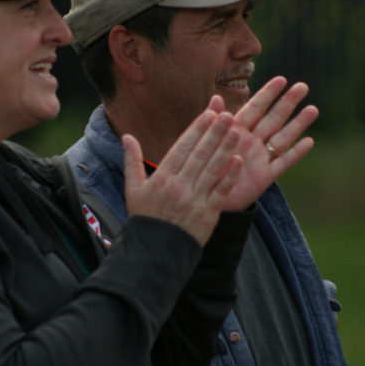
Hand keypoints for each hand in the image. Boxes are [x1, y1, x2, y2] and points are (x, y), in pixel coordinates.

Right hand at [123, 100, 243, 244]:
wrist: (155, 252)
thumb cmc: (144, 218)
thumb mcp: (132, 189)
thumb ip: (132, 161)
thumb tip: (127, 136)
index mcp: (162, 178)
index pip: (183, 147)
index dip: (197, 129)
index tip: (210, 113)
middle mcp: (179, 186)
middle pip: (200, 154)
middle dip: (215, 132)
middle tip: (228, 114)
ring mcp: (195, 200)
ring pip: (213, 169)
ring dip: (225, 149)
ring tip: (237, 131)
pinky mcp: (208, 214)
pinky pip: (220, 191)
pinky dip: (229, 176)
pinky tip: (237, 161)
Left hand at [217, 76, 318, 211]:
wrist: (204, 197)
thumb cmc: (204, 166)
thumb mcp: (206, 142)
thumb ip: (212, 121)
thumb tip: (216, 97)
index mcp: (236, 130)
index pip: (254, 108)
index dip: (267, 94)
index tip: (281, 79)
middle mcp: (251, 141)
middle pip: (273, 119)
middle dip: (287, 103)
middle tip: (303, 87)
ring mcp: (260, 158)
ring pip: (282, 137)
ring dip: (297, 124)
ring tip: (313, 109)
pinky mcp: (264, 176)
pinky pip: (282, 163)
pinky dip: (296, 153)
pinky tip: (309, 141)